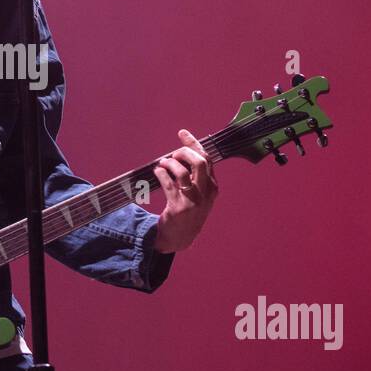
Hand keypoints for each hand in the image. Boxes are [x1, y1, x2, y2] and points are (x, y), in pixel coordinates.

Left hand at [151, 128, 217, 253]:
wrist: (181, 237)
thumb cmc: (188, 211)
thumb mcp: (198, 194)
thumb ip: (195, 176)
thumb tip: (180, 153)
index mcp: (212, 187)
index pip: (207, 159)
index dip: (194, 144)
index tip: (182, 133)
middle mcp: (206, 193)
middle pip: (199, 162)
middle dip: (184, 152)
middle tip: (173, 154)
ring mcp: (193, 201)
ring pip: (182, 172)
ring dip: (170, 163)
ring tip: (162, 163)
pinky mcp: (179, 207)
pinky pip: (168, 184)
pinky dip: (161, 173)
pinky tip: (157, 171)